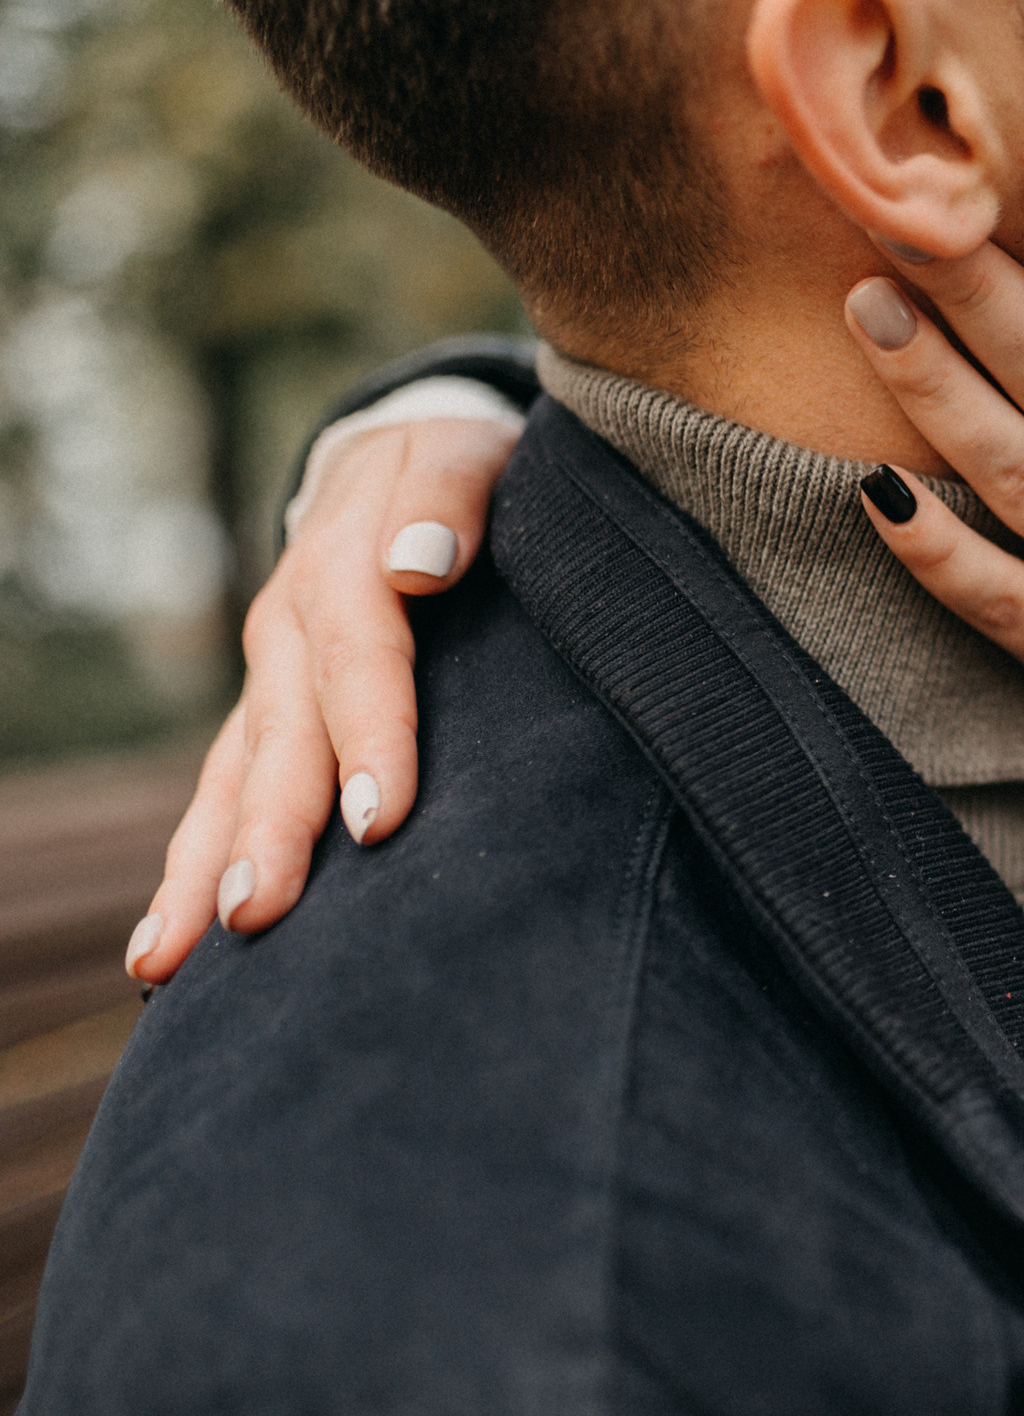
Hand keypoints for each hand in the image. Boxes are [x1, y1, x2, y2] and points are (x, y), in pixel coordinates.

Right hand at [126, 415, 520, 982]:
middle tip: (256, 915)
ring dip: (199, 869)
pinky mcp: (267, 718)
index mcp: (340, 568)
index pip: (358, 658)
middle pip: (277, 739)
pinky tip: (166, 959)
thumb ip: (448, 495)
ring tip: (167, 962)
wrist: (406, 462)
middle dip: (267, 831)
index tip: (379, 821)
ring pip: (226, 781)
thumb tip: (419, 563)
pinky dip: (192, 869)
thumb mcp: (464, 454)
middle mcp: (287, 633)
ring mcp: (267, 681)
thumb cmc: (456, 468)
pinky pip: (223, 796)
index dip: (370, 738)